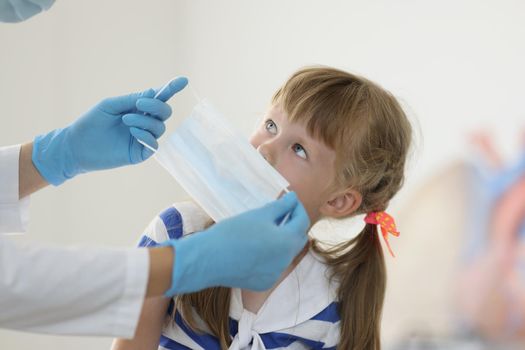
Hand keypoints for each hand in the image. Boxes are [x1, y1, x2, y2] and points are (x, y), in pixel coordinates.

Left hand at [31, 77, 187, 184]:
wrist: (76, 146)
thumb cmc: (91, 123)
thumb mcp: (111, 105)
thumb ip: (132, 99)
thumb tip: (154, 92)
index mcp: (137, 109)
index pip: (159, 98)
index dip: (171, 88)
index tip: (183, 80)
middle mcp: (144, 123)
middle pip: (165, 112)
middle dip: (156, 106)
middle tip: (139, 104)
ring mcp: (143, 138)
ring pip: (159, 127)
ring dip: (145, 120)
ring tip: (126, 120)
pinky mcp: (140, 153)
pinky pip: (154, 143)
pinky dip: (146, 135)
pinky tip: (133, 132)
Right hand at [163, 191, 309, 295]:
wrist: (208, 259)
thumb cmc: (233, 232)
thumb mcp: (259, 215)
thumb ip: (280, 206)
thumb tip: (293, 198)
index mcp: (286, 242)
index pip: (302, 221)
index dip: (297, 208)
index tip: (290, 199)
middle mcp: (285, 261)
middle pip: (297, 239)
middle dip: (293, 225)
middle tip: (281, 212)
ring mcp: (275, 275)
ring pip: (286, 254)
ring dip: (282, 241)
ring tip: (267, 228)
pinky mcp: (264, 283)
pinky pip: (274, 266)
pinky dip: (271, 256)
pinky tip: (257, 247)